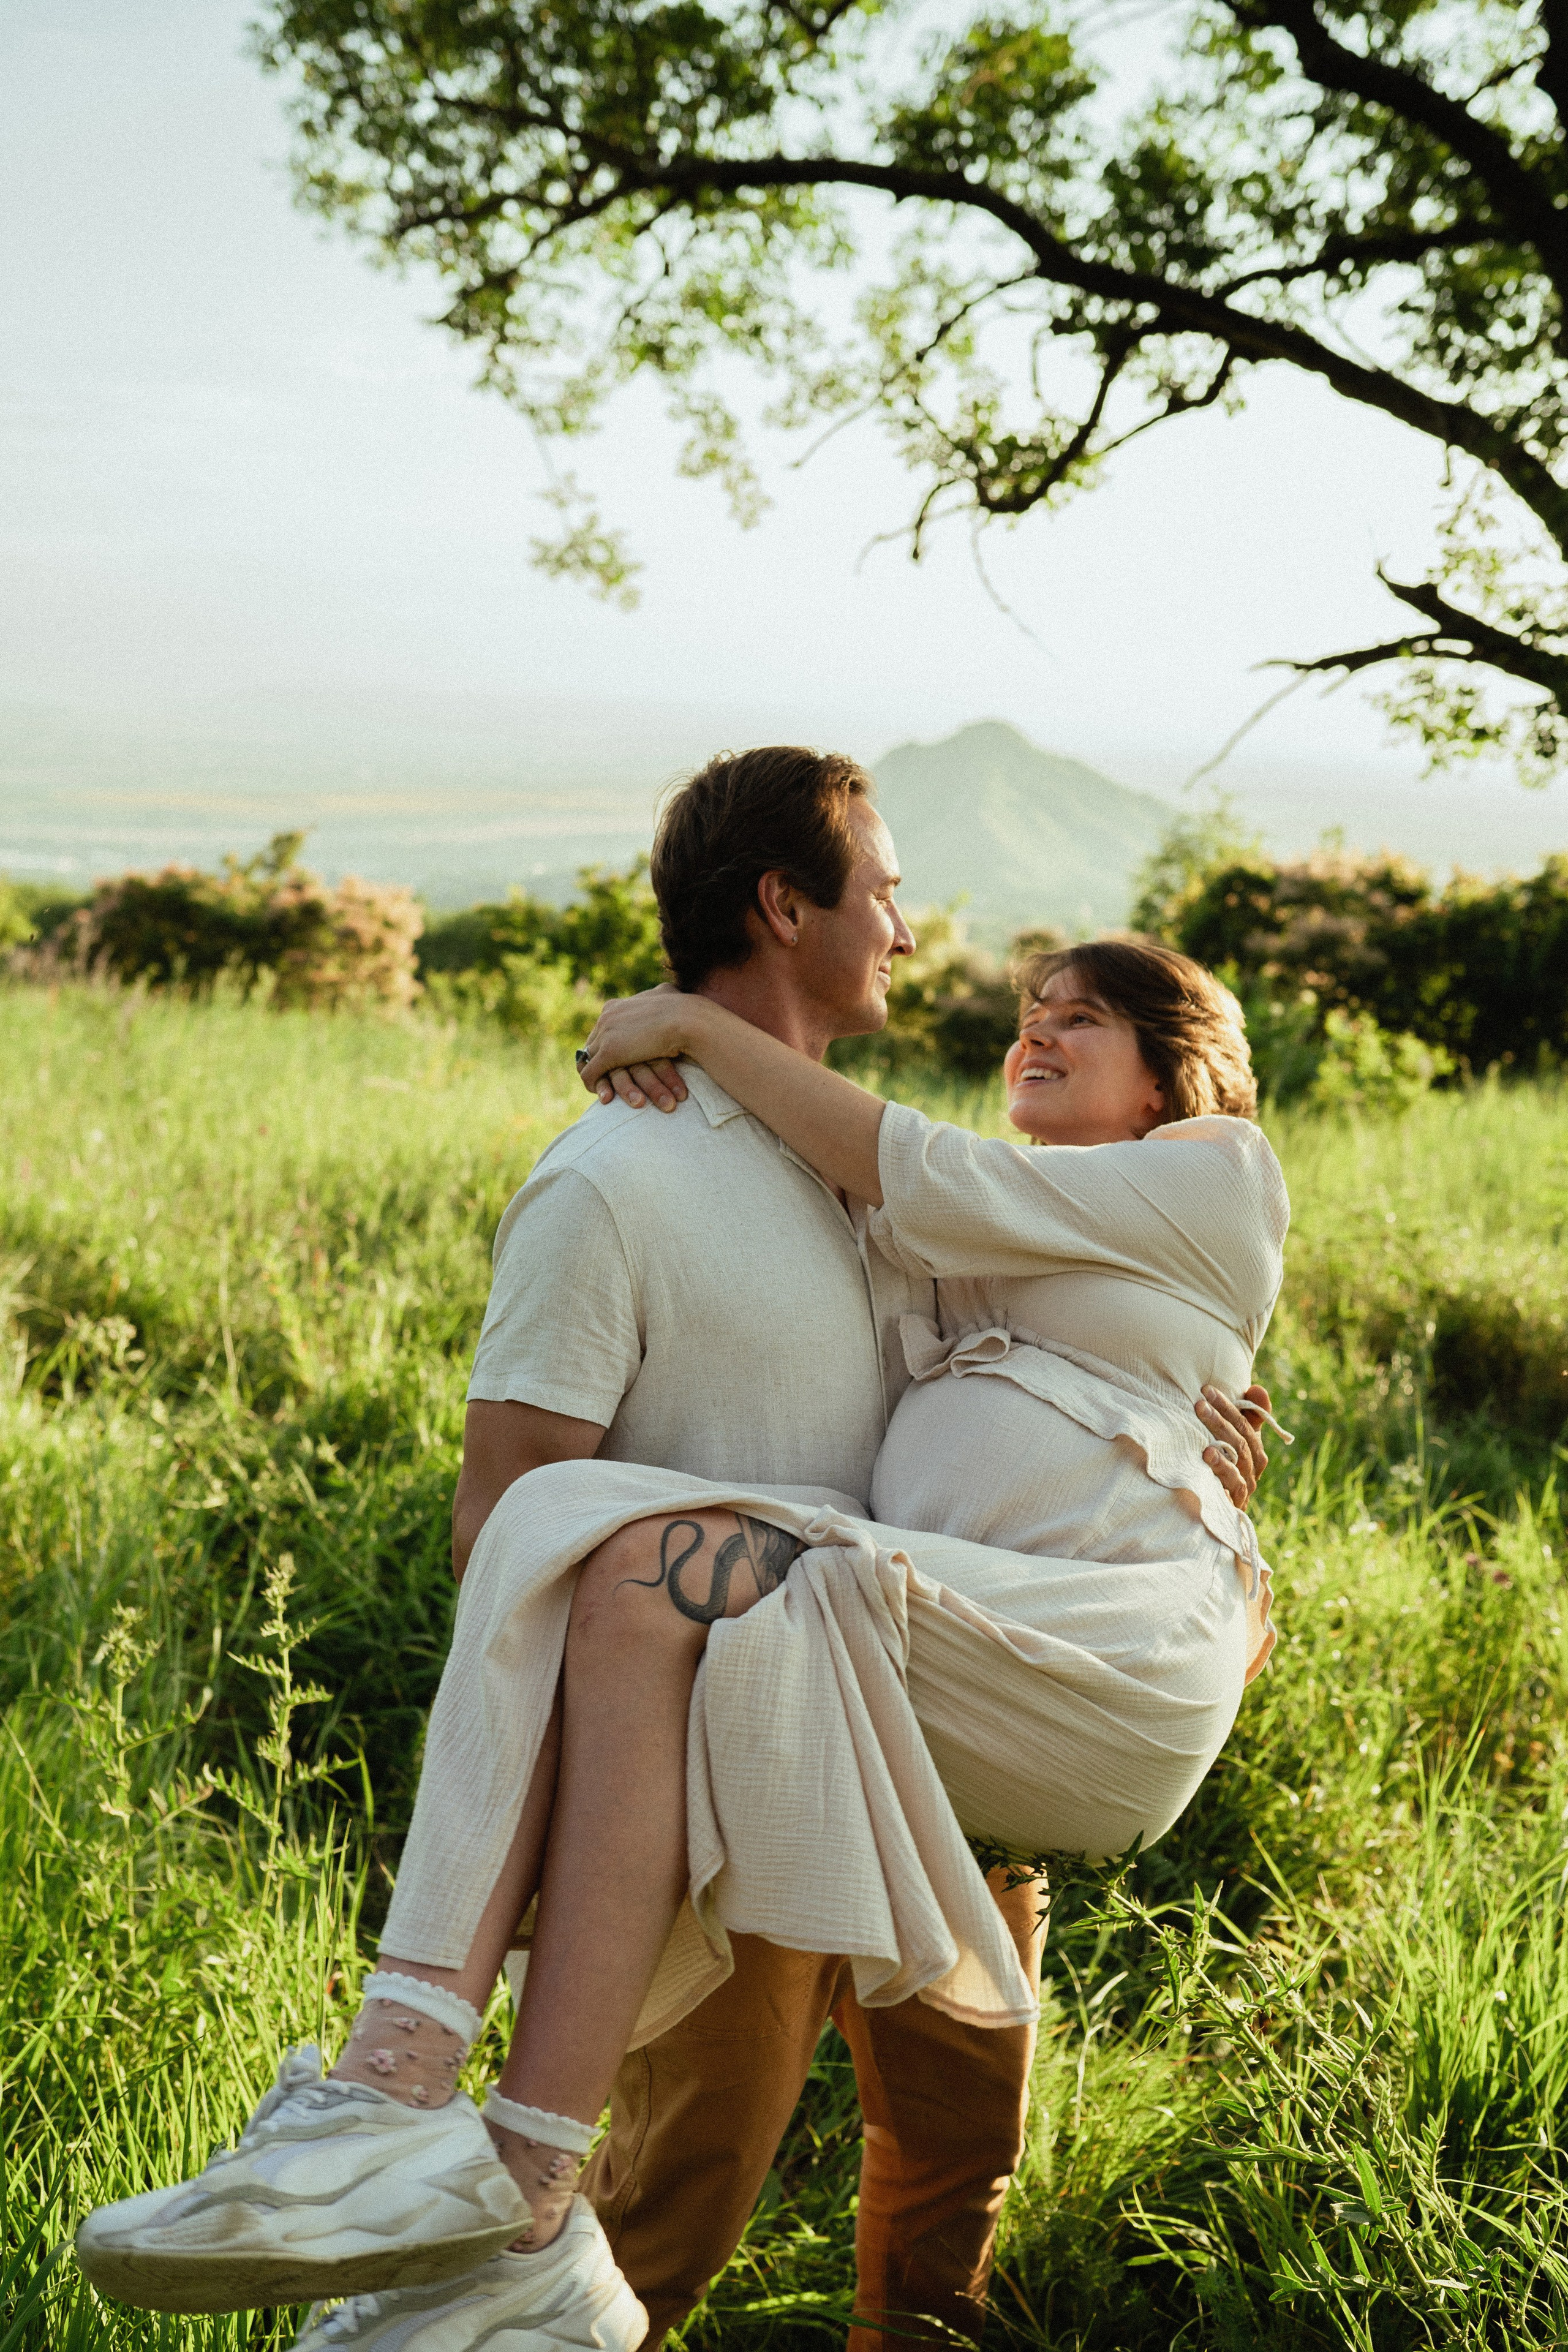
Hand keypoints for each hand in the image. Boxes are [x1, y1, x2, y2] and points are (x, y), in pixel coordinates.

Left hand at [576, 986, 692, 1112]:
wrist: (688, 1018)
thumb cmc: (684, 1010)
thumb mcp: (666, 996)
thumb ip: (658, 996)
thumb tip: (666, 989)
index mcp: (616, 1005)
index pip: (602, 1028)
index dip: (606, 1044)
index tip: (614, 1058)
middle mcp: (606, 1016)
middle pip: (592, 1042)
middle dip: (596, 1060)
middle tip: (603, 1076)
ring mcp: (605, 1034)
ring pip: (589, 1059)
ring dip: (595, 1075)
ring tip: (600, 1087)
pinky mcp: (609, 1053)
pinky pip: (590, 1073)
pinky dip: (593, 1084)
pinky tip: (602, 1096)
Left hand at [1196, 1382, 1271, 1507]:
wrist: (1214, 1511)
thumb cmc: (1222, 1468)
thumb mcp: (1232, 1440)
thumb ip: (1247, 1416)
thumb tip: (1258, 1388)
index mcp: (1255, 1450)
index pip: (1245, 1423)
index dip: (1228, 1406)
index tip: (1206, 1390)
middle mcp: (1253, 1468)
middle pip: (1241, 1441)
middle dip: (1220, 1421)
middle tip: (1199, 1405)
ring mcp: (1245, 1486)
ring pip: (1238, 1463)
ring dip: (1221, 1450)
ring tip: (1205, 1443)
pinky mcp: (1235, 1502)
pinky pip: (1232, 1487)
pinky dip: (1222, 1474)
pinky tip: (1207, 1462)